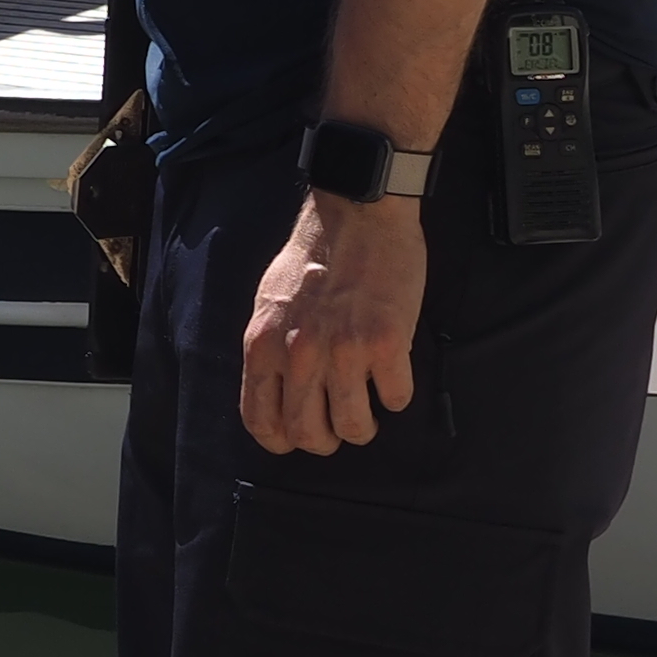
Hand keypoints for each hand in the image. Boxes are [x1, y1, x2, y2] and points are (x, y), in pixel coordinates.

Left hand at [240, 191, 424, 456]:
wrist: (356, 216)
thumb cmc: (312, 258)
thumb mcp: (270, 303)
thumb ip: (271, 348)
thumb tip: (277, 391)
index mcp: (263, 345)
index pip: (260, 420)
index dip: (281, 440)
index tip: (298, 436)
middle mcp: (298, 355)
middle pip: (308, 435)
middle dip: (327, 440)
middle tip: (340, 424)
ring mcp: (343, 352)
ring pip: (355, 428)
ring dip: (364, 424)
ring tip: (368, 403)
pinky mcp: (386, 345)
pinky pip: (395, 399)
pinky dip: (396, 394)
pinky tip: (392, 373)